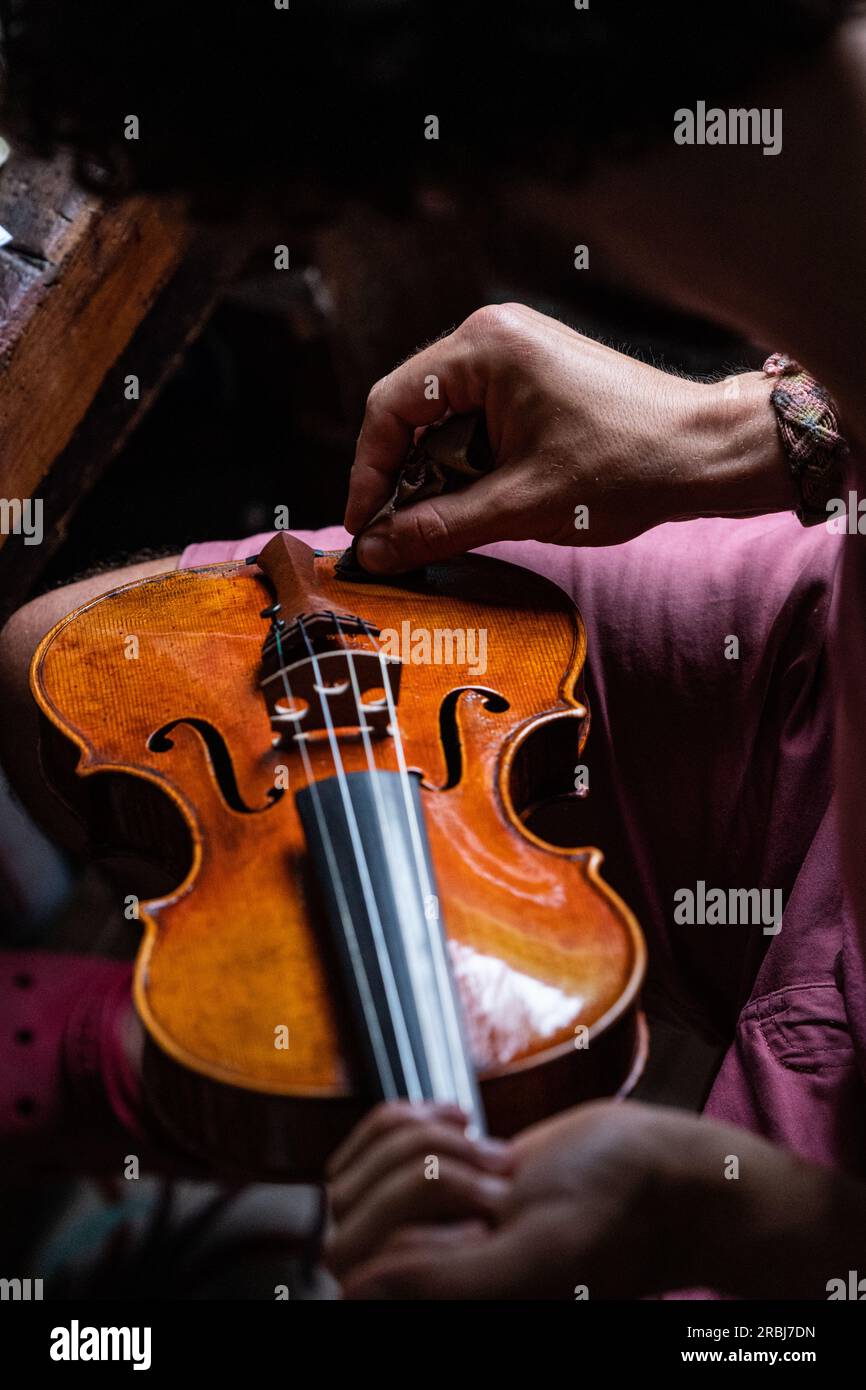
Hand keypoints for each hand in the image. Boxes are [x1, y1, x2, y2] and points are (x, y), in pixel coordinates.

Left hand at [324, 1097, 865, 1298]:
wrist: (658, 1169)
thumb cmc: (616, 1211)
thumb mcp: (535, 1251)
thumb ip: (445, 1278)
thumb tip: (353, 1286)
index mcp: (439, 1303)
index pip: (347, 1259)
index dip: (391, 1216)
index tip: (476, 1210)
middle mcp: (421, 1269)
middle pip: (350, 1201)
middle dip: (421, 1171)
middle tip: (498, 1184)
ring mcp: (425, 1223)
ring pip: (370, 1160)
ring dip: (433, 1143)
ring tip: (497, 1165)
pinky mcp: (437, 1177)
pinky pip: (386, 1134)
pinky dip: (423, 1116)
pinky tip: (469, 1124)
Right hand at [345, 303, 789, 573]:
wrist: (708, 453)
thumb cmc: (628, 466)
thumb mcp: (521, 506)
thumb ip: (439, 527)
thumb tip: (375, 551)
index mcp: (484, 348)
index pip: (390, 408)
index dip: (369, 474)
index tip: (366, 529)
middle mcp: (493, 337)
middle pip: (413, 413)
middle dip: (405, 479)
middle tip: (402, 537)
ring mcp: (517, 355)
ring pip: (445, 424)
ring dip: (440, 478)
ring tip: (452, 525)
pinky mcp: (535, 380)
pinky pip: (478, 424)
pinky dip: (471, 467)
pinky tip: (483, 505)